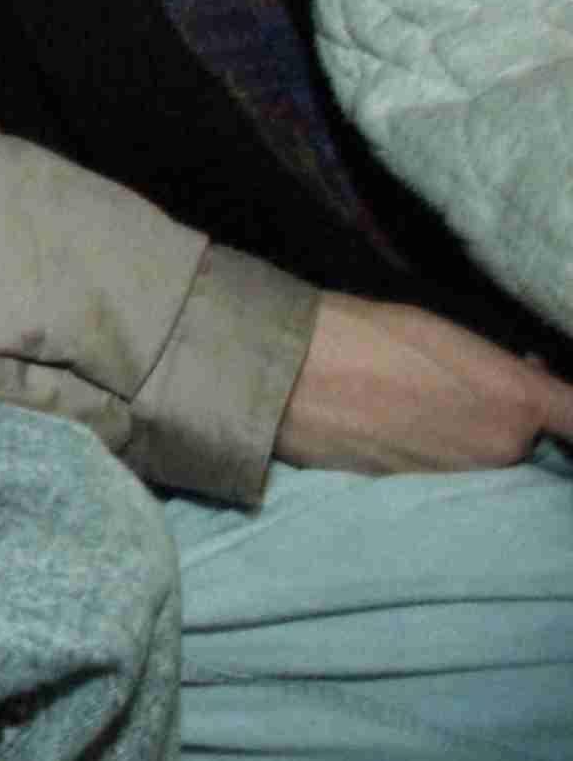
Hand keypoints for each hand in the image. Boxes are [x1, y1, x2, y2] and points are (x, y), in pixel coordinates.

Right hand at [277, 291, 572, 473]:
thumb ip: (504, 369)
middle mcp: (501, 453)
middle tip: (472, 384)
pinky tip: (396, 423)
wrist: (286, 372)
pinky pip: (447, 477)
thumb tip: (529, 377)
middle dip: (514, 418)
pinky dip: (434, 455)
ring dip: (472, 437)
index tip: (553, 405)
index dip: (564, 411)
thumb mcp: (450, 334)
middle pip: (530, 443)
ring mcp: (460, 482)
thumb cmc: (368, 334)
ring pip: (489, 462)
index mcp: (519, 403)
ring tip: (425, 402)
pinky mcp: (419, 497)